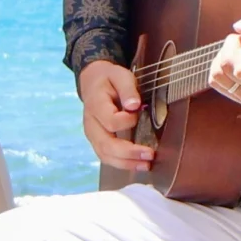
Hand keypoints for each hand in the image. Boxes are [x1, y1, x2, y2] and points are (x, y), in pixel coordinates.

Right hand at [79, 59, 155, 173]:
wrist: (94, 82)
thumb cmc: (110, 79)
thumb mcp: (120, 75)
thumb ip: (128, 89)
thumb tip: (134, 106)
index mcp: (95, 104)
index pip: (110, 121)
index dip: (127, 121)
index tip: (139, 111)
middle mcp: (91, 123)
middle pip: (106, 144)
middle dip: (129, 153)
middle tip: (150, 155)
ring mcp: (92, 135)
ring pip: (105, 155)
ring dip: (126, 163)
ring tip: (146, 165)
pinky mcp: (97, 141)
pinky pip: (107, 157)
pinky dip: (122, 164)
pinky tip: (137, 164)